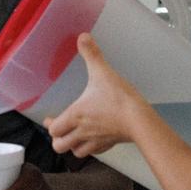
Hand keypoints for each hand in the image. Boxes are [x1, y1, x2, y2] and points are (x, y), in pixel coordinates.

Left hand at [45, 33, 149, 158]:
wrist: (140, 119)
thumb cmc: (119, 98)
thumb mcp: (102, 72)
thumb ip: (92, 54)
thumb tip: (83, 36)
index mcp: (76, 115)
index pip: (54, 129)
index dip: (50, 125)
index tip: (49, 120)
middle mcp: (82, 131)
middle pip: (60, 146)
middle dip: (58, 139)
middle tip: (60, 129)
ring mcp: (96, 140)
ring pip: (76, 153)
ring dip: (72, 146)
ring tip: (74, 136)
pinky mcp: (109, 144)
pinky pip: (94, 152)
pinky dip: (90, 147)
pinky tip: (94, 138)